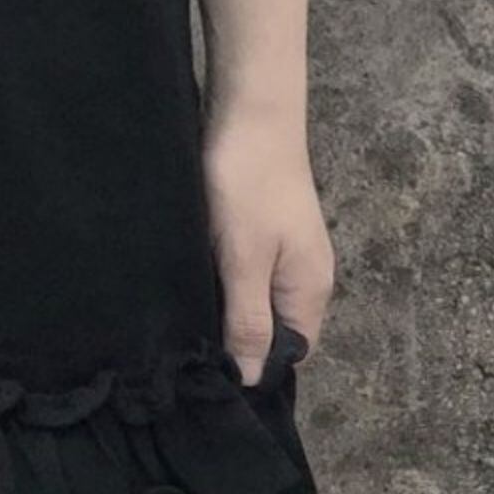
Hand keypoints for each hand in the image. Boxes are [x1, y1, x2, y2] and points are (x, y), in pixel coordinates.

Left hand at [202, 116, 334, 385]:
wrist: (249, 114)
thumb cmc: (247, 187)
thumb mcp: (245, 261)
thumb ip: (249, 320)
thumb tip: (251, 378)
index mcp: (309, 291)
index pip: (291, 353)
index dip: (256, 369)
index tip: (212, 379)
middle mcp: (303, 278)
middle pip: (273, 331)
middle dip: (236, 345)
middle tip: (188, 356)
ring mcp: (283, 254)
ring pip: (254, 303)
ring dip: (224, 315)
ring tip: (183, 327)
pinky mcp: (259, 234)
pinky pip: (242, 277)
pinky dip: (219, 286)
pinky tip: (189, 288)